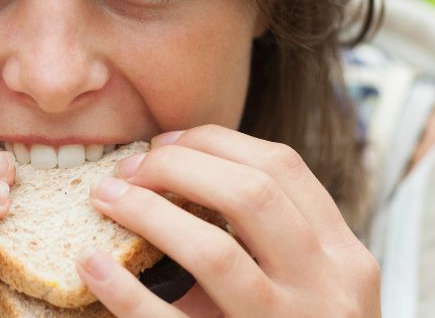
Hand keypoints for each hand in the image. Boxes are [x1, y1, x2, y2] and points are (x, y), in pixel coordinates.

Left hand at [76, 125, 379, 316]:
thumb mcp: (304, 283)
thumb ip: (265, 235)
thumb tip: (174, 167)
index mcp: (343, 257)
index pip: (282, 167)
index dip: (215, 142)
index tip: (166, 144)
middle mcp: (328, 291)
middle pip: (251, 194)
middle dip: (178, 167)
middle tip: (128, 169)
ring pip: (216, 253)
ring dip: (149, 214)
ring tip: (104, 199)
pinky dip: (124, 291)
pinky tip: (91, 265)